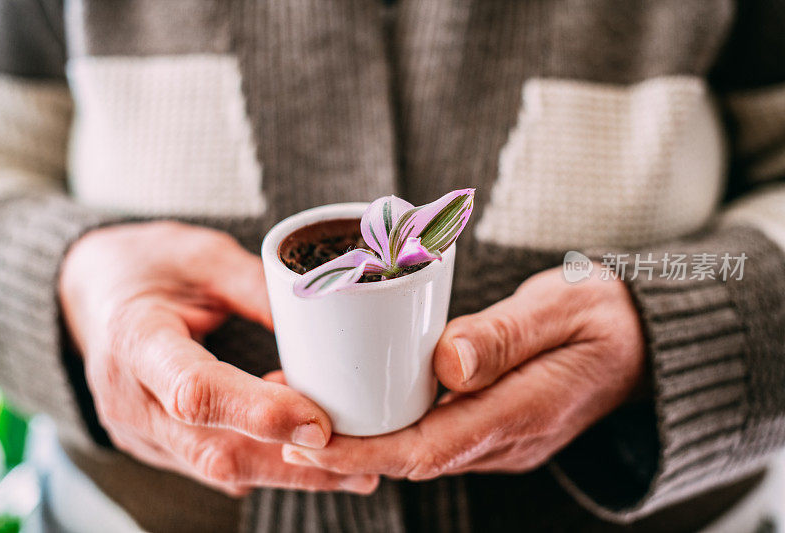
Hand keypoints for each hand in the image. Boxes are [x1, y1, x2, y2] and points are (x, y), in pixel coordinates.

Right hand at [59, 221, 377, 495]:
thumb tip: (326, 322)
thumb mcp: (205, 256)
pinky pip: (213, 465)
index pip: (194, 392)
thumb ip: (260, 288)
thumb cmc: (151, 265)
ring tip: (353, 466)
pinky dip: (265, 461)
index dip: (260, 412)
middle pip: (214, 449)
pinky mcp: (154, 445)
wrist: (93, 291)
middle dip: (291, 463)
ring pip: (219, 468)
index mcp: (135, 340)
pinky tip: (307, 452)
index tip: (320, 422)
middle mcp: (129, 398)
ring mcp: (137, 430)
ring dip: (289, 472)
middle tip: (360, 462)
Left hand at [281, 266, 644, 479]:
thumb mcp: (563, 308)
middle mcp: (507, 440)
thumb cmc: (602, 314)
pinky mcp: (494, 425)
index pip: (430, 448)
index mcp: (524, 414)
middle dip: (346, 448)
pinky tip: (358, 398)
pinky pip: (433, 433)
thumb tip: (448, 364)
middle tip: (283, 418)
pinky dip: (389, 422)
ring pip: (419, 448)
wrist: (641, 339)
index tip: (311, 440)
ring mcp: (501, 439)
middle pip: (413, 456)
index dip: (366, 450)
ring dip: (361, 436)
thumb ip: (507, 335)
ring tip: (302, 403)